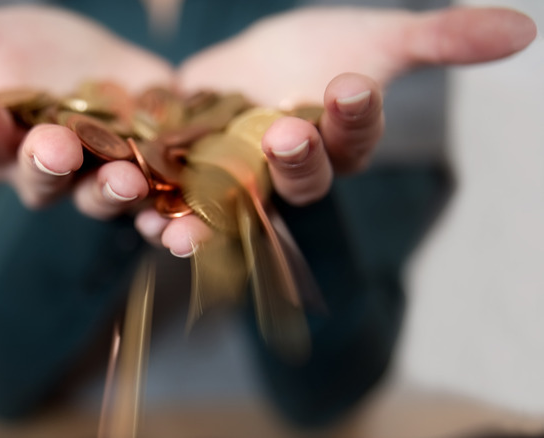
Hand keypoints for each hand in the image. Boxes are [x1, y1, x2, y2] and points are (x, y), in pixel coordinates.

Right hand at [0, 5, 172, 217]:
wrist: (109, 66)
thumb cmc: (37, 53)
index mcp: (1, 140)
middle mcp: (47, 172)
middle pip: (40, 178)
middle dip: (46, 163)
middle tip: (53, 144)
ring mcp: (99, 181)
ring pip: (100, 198)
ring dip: (112, 193)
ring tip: (124, 178)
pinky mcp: (151, 184)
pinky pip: (159, 213)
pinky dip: (173, 225)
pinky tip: (186, 230)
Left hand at [136, 6, 536, 255]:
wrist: (251, 67)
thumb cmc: (317, 53)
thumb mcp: (373, 37)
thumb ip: (438, 38)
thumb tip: (525, 30)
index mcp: (336, 143)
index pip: (353, 135)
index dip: (354, 115)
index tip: (350, 83)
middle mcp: (288, 174)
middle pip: (294, 177)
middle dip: (292, 159)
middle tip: (284, 133)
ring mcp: (235, 181)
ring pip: (229, 208)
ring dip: (211, 218)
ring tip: (189, 224)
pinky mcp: (185, 177)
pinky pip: (174, 200)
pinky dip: (159, 212)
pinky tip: (144, 217)